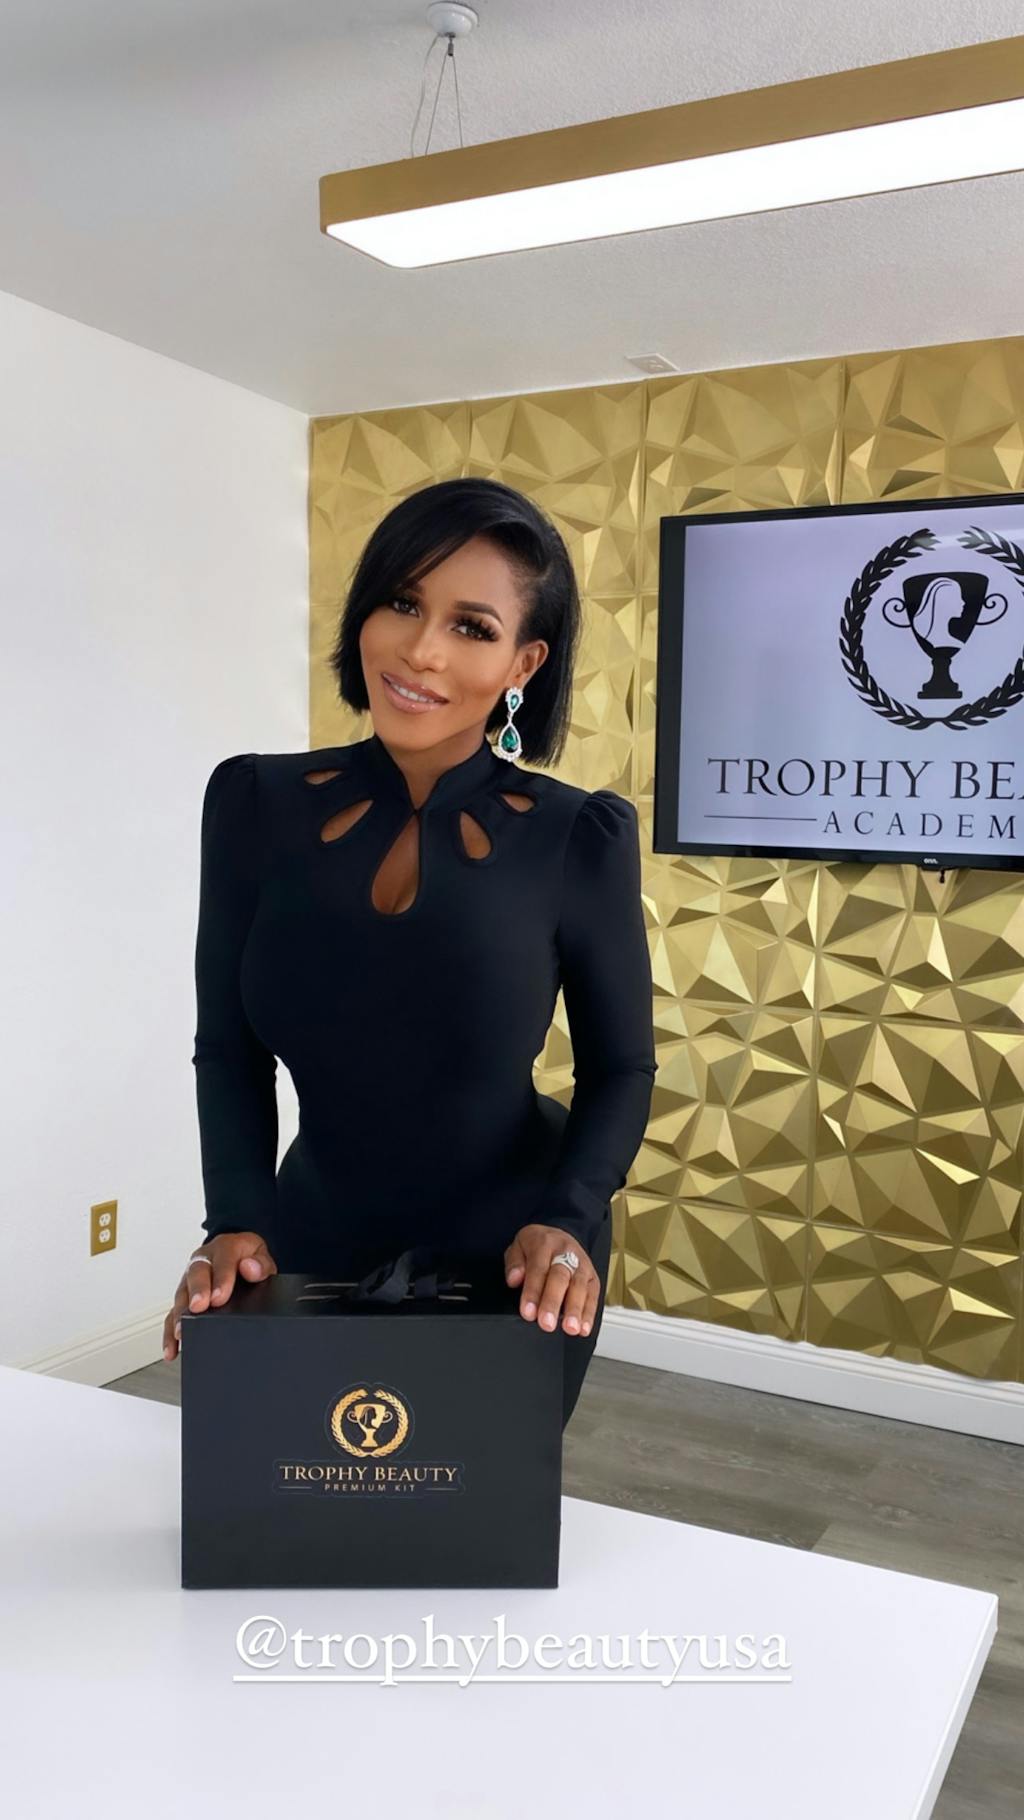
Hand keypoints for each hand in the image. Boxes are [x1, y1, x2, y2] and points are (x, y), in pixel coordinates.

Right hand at [162, 1231, 277, 1361]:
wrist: (240, 1256)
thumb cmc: (249, 1258)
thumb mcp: (261, 1255)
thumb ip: (261, 1263)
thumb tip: (250, 1268)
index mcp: (224, 1247)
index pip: (222, 1260)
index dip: (221, 1278)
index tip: (220, 1297)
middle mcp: (204, 1261)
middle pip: (196, 1273)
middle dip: (197, 1292)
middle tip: (198, 1308)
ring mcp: (190, 1279)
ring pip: (181, 1294)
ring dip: (179, 1314)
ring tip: (181, 1333)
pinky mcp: (184, 1297)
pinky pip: (173, 1312)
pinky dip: (171, 1331)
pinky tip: (173, 1348)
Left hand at [503, 1225, 598, 1338]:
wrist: (559, 1234)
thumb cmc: (537, 1246)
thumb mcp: (518, 1246)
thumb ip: (514, 1263)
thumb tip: (514, 1279)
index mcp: (544, 1243)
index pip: (538, 1269)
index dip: (533, 1292)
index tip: (528, 1312)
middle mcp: (565, 1252)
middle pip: (560, 1277)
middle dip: (553, 1302)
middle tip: (547, 1323)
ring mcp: (582, 1264)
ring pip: (579, 1286)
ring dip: (575, 1309)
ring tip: (569, 1328)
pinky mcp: (592, 1277)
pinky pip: (594, 1294)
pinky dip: (589, 1313)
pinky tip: (583, 1327)